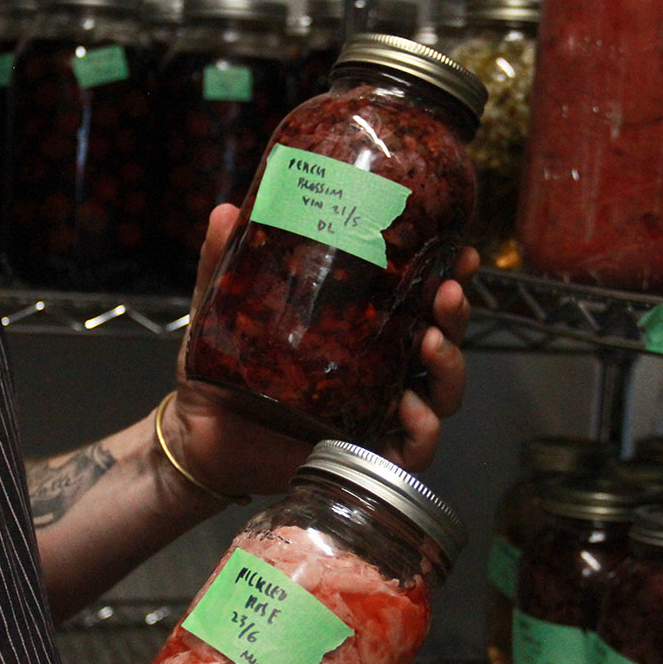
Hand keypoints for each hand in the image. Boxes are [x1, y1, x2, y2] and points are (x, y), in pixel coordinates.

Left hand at [165, 203, 476, 498]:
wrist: (201, 436)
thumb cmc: (222, 371)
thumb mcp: (223, 307)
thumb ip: (224, 261)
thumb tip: (226, 211)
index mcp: (364, 330)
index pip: (420, 300)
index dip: (450, 276)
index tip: (462, 253)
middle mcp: (381, 369)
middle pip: (442, 341)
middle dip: (456, 316)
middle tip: (448, 293)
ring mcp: (378, 413)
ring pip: (441, 393)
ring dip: (449, 366)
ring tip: (431, 343)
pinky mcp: (366, 453)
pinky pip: (414, 449)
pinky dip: (424, 430)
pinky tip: (411, 407)